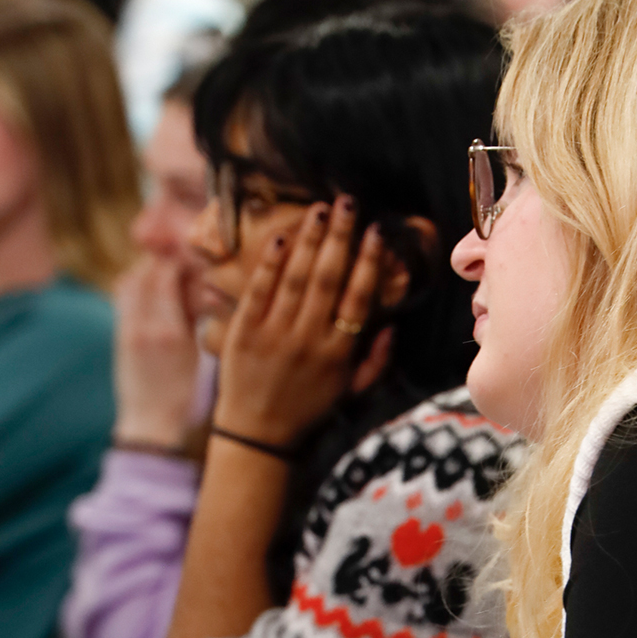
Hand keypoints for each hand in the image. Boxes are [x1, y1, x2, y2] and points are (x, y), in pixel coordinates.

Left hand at [113, 254, 201, 448]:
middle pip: (144, 273)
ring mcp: (127, 330)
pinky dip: (136, 286)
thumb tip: (200, 286)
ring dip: (145, 270)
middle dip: (160, 258)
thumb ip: (194, 317)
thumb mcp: (196, 354)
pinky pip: (123, 299)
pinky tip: (151, 289)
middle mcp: (143, 326)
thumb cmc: (182, 395)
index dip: (177, 257)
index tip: (192, 252)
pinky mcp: (119, 336)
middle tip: (178, 255)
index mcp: (168, 330)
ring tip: (165, 270)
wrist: (150, 424)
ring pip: (129, 282)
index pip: (165, 275)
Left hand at [212, 196, 384, 447]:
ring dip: (310, 240)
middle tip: (348, 202)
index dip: (368, 262)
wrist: (256, 435)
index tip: (376, 231)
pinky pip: (260, 290)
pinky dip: (271, 263)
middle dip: (340, 237)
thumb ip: (377, 359)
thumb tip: (393, 324)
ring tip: (321, 209)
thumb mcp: (353, 391)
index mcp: (338, 352)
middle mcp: (308, 339)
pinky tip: (284, 236)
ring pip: (296, 278)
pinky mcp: (244, 332)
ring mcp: (274, 334)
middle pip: (328, 279)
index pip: (358, 298)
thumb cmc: (309, 409)